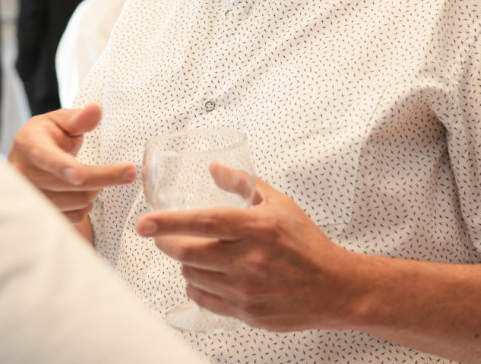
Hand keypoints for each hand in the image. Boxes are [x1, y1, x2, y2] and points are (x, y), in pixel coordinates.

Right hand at [8, 103, 136, 223]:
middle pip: (73, 183)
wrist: (26, 162)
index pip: (45, 157)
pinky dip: (86, 205)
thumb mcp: (60, 122)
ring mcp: (30, 197)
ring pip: (78, 201)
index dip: (62, 166)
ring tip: (92, 178)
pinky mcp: (40, 215)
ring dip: (94, 191)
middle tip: (129, 171)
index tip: (78, 173)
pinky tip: (81, 192)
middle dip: (105, 176)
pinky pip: (75, 216)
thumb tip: (95, 110)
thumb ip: (79, 119)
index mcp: (29, 144)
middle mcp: (24, 173)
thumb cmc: (47, 138)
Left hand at [135, 174, 355, 330]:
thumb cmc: (307, 244)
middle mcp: (249, 260)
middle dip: (168, 243)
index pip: (203, 222)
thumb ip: (243, 184)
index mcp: (256, 228)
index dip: (169, 222)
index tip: (144, 223)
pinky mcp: (247, 312)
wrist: (336, 287)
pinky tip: (202, 276)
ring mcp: (247, 289)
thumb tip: (214, 168)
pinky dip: (196, 286)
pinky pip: (206, 300)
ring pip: (194, 276)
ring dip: (185, 264)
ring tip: (191, 254)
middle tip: (161, 236)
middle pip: (190, 253)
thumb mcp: (279, 204)